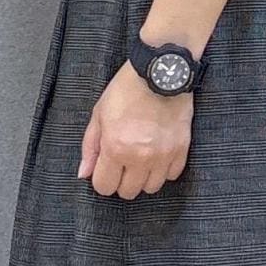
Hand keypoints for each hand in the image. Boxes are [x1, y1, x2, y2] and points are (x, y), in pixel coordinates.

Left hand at [77, 60, 193, 196]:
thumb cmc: (127, 90)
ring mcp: (163, 155)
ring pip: (151, 187)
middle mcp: (140, 157)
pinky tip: (157, 155)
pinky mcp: (181, 149)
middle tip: (122, 164)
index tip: (105, 169)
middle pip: (128, 192)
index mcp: (115, 148)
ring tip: (141, 160)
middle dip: (122, 181)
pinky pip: (172, 175)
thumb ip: (90, 147)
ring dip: (143, 178)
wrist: (159, 73)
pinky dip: (164, 170)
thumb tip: (84, 173)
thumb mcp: (99, 115)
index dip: (102, 179)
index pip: (105, 187)